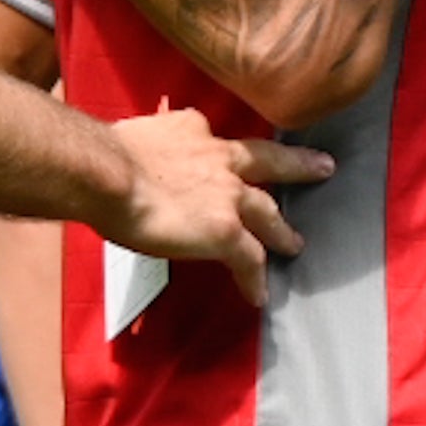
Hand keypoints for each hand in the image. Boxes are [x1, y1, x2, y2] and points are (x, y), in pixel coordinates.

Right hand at [105, 102, 325, 307]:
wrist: (106, 173)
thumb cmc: (103, 156)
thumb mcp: (134, 137)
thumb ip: (145, 145)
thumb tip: (123, 156)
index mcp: (190, 131)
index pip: (215, 139)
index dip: (221, 149)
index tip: (227, 154)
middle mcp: (217, 157)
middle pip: (266, 161)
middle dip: (296, 165)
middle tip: (322, 166)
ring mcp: (227, 195)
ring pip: (268, 213)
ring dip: (282, 229)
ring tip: (295, 243)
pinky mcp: (226, 231)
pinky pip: (249, 260)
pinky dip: (254, 278)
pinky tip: (258, 294)